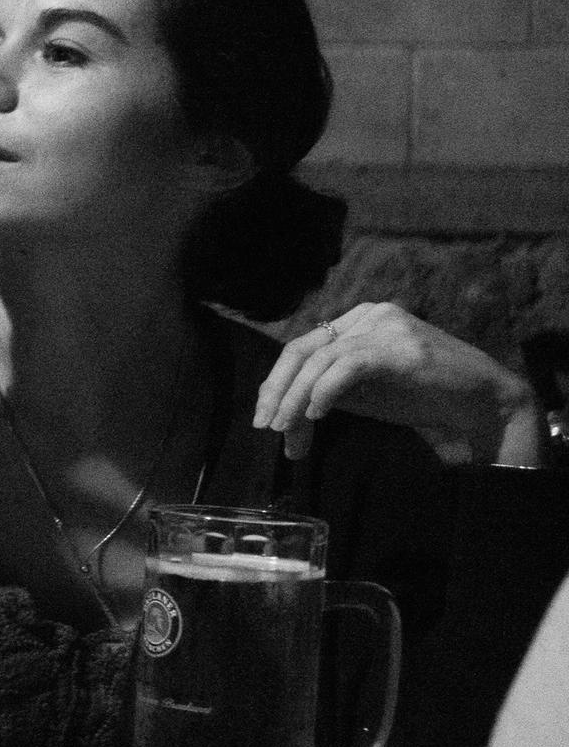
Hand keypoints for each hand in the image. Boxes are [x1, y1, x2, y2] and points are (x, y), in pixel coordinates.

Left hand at [256, 303, 541, 467]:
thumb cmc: (422, 398)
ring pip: (318, 360)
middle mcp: (367, 315)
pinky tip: (316, 414)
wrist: (482, 403)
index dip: (275, 384)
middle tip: (265, 426)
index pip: (301, 349)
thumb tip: (281, 414)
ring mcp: (384, 327)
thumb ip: (325, 392)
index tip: (264, 419)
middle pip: (301, 350)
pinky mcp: (399, 347)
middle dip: (277, 391)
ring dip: (295, 399)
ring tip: (286, 430)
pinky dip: (324, 391)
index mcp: (356, 321)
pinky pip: (345, 366)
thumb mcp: (362, 392)